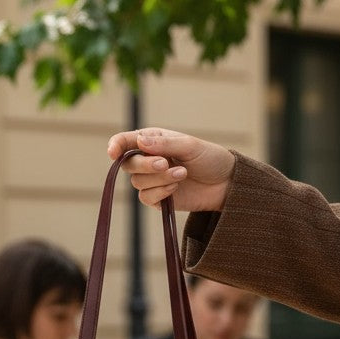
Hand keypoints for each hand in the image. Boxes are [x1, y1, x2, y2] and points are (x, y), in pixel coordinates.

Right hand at [106, 127, 234, 210]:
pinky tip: (176, 188)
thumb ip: (164, 144)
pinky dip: (160, 192)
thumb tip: (139, 141)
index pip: (126, 141)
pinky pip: (146, 198)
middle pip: (129, 164)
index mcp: (153, 140)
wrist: (226, 184)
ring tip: (182, 174)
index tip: (113, 153)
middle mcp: (149, 159)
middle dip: (145, 165)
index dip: (115, 146)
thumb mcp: (189, 145)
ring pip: (138, 182)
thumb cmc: (210, 158)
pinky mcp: (158, 198)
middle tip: (165, 163)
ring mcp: (152, 180)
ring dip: (159, 179)